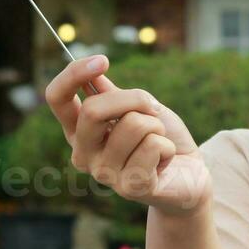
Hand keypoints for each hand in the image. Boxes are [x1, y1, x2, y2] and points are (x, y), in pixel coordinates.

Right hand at [44, 54, 210, 217]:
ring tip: (158, 142)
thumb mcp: (138, 107)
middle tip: (152, 109)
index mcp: (79, 131)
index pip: (58, 98)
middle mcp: (83, 154)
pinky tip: (164, 161)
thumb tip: (93, 72)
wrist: (191, 173)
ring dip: (157, 126)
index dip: (74, 74)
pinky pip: (152, 146)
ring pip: (133, 125)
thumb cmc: (161, 137)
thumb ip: (114, 94)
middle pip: (94, 110)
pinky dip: (168, 146)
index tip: (103, 60)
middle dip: (134, 98)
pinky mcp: (129, 187)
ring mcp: (104, 174)